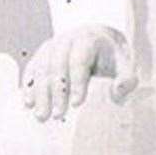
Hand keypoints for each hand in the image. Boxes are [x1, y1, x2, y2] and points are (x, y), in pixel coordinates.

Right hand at [19, 26, 136, 121]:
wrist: (99, 40)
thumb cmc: (112, 58)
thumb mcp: (125, 65)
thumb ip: (127, 79)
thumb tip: (117, 91)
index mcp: (89, 40)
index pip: (80, 60)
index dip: (77, 82)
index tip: (76, 104)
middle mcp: (67, 40)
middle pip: (58, 64)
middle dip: (57, 91)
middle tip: (58, 115)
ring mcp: (52, 46)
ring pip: (42, 67)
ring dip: (40, 92)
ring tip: (41, 115)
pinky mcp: (42, 54)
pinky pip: (32, 68)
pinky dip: (29, 85)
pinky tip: (28, 103)